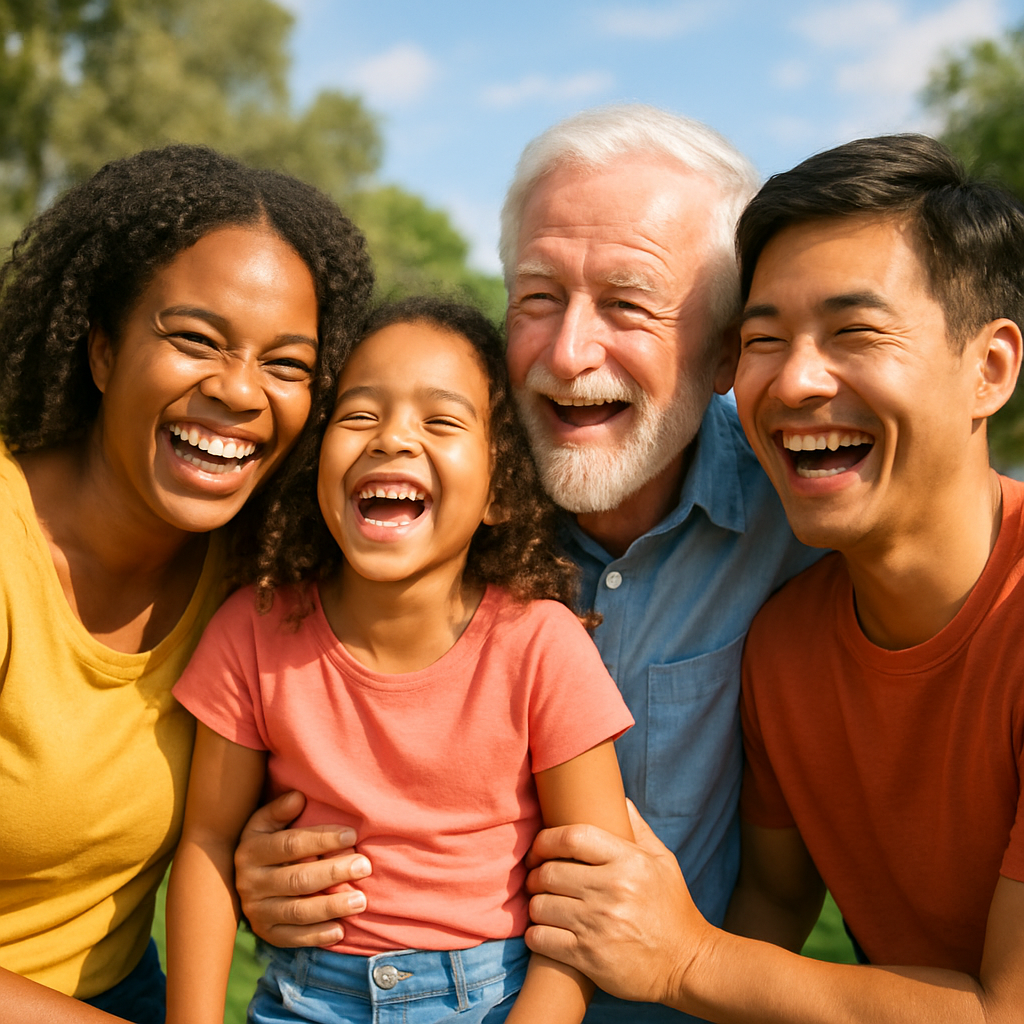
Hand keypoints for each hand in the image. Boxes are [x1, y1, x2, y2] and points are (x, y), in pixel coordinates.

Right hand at [234, 790, 371, 946]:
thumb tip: (299, 798)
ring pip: (297, 911)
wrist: (240, 881)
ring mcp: (257, 911)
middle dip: (333, 873)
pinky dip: (317, 935)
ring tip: (361, 900)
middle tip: (364, 866)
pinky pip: (292, 938)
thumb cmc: (267, 843)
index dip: (321, 839)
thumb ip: (280, 810)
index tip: (351, 835)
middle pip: (297, 879)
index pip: (290, 845)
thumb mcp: (265, 823)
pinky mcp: (266, 933)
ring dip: (331, 907)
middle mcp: (250, 883)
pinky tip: (340, 930)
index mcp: (251, 851)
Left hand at [524, 801, 709, 1006]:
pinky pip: (541, 938)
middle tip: (536, 878)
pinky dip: (535, 934)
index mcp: (628, 862)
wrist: (687, 964)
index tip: (540, 848)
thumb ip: (638, 829)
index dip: (545, 840)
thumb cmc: (672, 908)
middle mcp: (612, 890)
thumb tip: (619, 799)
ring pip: (540, 906)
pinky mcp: (589, 957)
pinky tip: (544, 931)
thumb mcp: (664, 862)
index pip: (572, 837)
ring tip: (541, 904)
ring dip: (534, 904)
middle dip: (534, 874)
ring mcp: (598, 925)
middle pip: (549, 872)